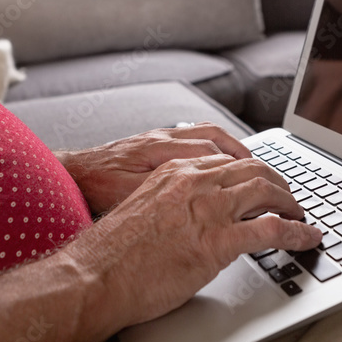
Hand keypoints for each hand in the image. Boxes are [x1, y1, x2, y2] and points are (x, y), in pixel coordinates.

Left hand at [56, 122, 252, 214]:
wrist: (68, 173)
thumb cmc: (92, 188)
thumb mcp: (126, 198)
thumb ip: (162, 198)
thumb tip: (197, 206)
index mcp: (160, 150)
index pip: (214, 154)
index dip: (244, 172)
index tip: (265, 193)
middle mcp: (164, 138)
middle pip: (219, 141)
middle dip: (250, 160)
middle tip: (272, 182)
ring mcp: (161, 137)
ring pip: (210, 135)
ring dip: (236, 151)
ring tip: (257, 170)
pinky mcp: (155, 142)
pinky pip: (196, 137)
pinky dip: (217, 148)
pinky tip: (224, 163)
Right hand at [66, 153, 322, 326]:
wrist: (95, 276)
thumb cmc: (111, 254)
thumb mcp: (143, 210)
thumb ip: (172, 204)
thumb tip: (191, 220)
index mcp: (175, 171)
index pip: (228, 162)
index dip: (254, 172)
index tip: (265, 183)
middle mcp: (195, 182)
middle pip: (254, 169)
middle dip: (280, 183)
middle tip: (291, 199)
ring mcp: (208, 209)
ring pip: (269, 191)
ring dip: (293, 204)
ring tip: (303, 217)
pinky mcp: (218, 240)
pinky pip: (273, 229)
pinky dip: (298, 233)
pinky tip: (309, 239)